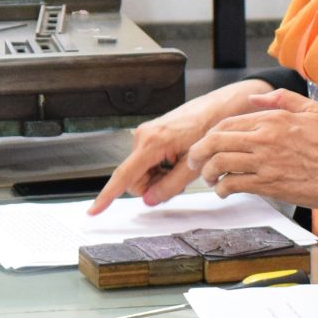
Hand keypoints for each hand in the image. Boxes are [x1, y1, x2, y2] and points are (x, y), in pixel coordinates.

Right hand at [88, 81, 268, 212]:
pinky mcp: (153, 135)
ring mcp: (147, 135)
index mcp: (152, 143)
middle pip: (135, 179)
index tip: (94, 210)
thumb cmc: (211, 127)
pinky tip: (179, 159)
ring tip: (182, 165)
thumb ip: (170, 185)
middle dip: (153, 185)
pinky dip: (162, 167)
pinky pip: (148, 162)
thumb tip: (151, 200)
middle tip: (179, 179)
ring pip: (143, 172)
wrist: (222, 106)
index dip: (107, 196)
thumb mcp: (194, 166)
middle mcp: (143, 136)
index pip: (124, 176)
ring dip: (160, 176)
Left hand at [191, 91, 317, 212]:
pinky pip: (233, 184)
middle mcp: (264, 138)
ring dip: (207, 172)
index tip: (208, 144)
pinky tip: (223, 192)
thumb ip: (281, 100)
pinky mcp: (269, 184)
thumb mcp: (312, 110)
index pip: (227, 122)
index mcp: (273, 119)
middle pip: (215, 141)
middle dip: (198, 152)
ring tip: (209, 179)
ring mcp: (265, 162)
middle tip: (195, 161)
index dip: (211, 135)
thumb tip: (253, 99)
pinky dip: (222, 189)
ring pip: (219, 162)